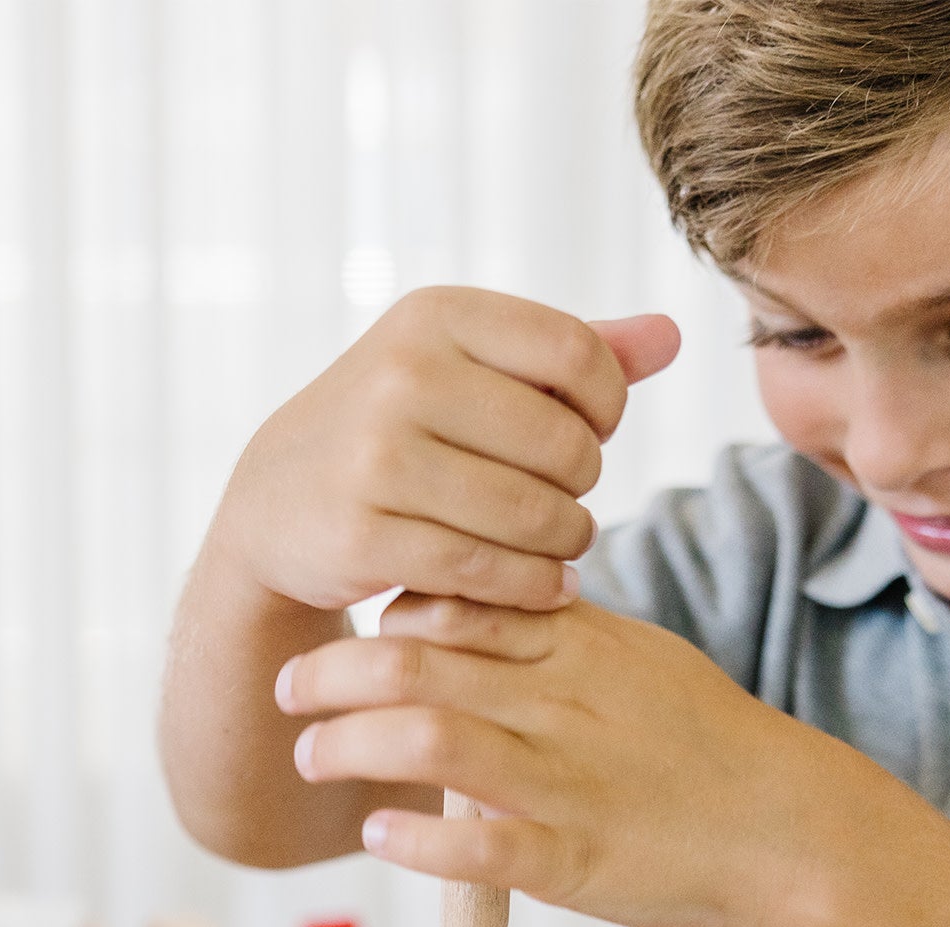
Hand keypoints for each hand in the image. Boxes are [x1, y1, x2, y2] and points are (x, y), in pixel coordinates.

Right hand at [212, 288, 679, 614]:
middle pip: (563, 444)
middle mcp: (402, 375)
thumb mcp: (465, 369)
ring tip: (563, 547)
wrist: (276, 503)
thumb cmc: (394, 429)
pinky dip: (531, 586)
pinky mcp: (363, 534)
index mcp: (436, 316)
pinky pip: (484, 569)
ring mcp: (377, 457)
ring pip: (530, 514)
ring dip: (566, 542)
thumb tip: (673, 336)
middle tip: (569, 505)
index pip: (577, 355)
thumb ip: (567, 353)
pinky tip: (543, 586)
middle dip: (584, 485)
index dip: (607, 407)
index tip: (589, 436)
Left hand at [276, 593, 892, 926]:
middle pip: (418, 661)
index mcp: (574, 646)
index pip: (454, 599)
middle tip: (287, 688)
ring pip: (431, 739)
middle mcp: (560, 701)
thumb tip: (472, 605)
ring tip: (311, 756)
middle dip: (331, 673)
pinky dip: (417, 838)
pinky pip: (481, 845)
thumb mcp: (634, 661)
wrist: (796, 827)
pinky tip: (379, 834)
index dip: (385, 609)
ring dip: (349, 746)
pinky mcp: (575, 860)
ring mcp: (565, 782)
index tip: (351, 627)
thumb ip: (553, 635)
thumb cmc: (707, 744)